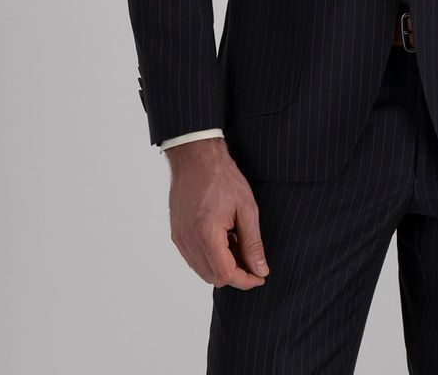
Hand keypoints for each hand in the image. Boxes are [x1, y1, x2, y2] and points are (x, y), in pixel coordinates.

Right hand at [165, 137, 269, 289]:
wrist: (196, 157)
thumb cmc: (223, 178)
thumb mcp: (246, 208)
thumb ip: (253, 243)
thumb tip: (260, 270)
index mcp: (207, 234)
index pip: (226, 274)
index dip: (246, 280)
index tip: (260, 276)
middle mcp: (189, 241)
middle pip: (214, 277)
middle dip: (235, 273)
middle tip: (251, 256)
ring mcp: (180, 238)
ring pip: (203, 270)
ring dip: (222, 266)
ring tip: (237, 242)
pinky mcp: (176, 234)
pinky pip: (194, 258)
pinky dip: (210, 257)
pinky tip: (223, 238)